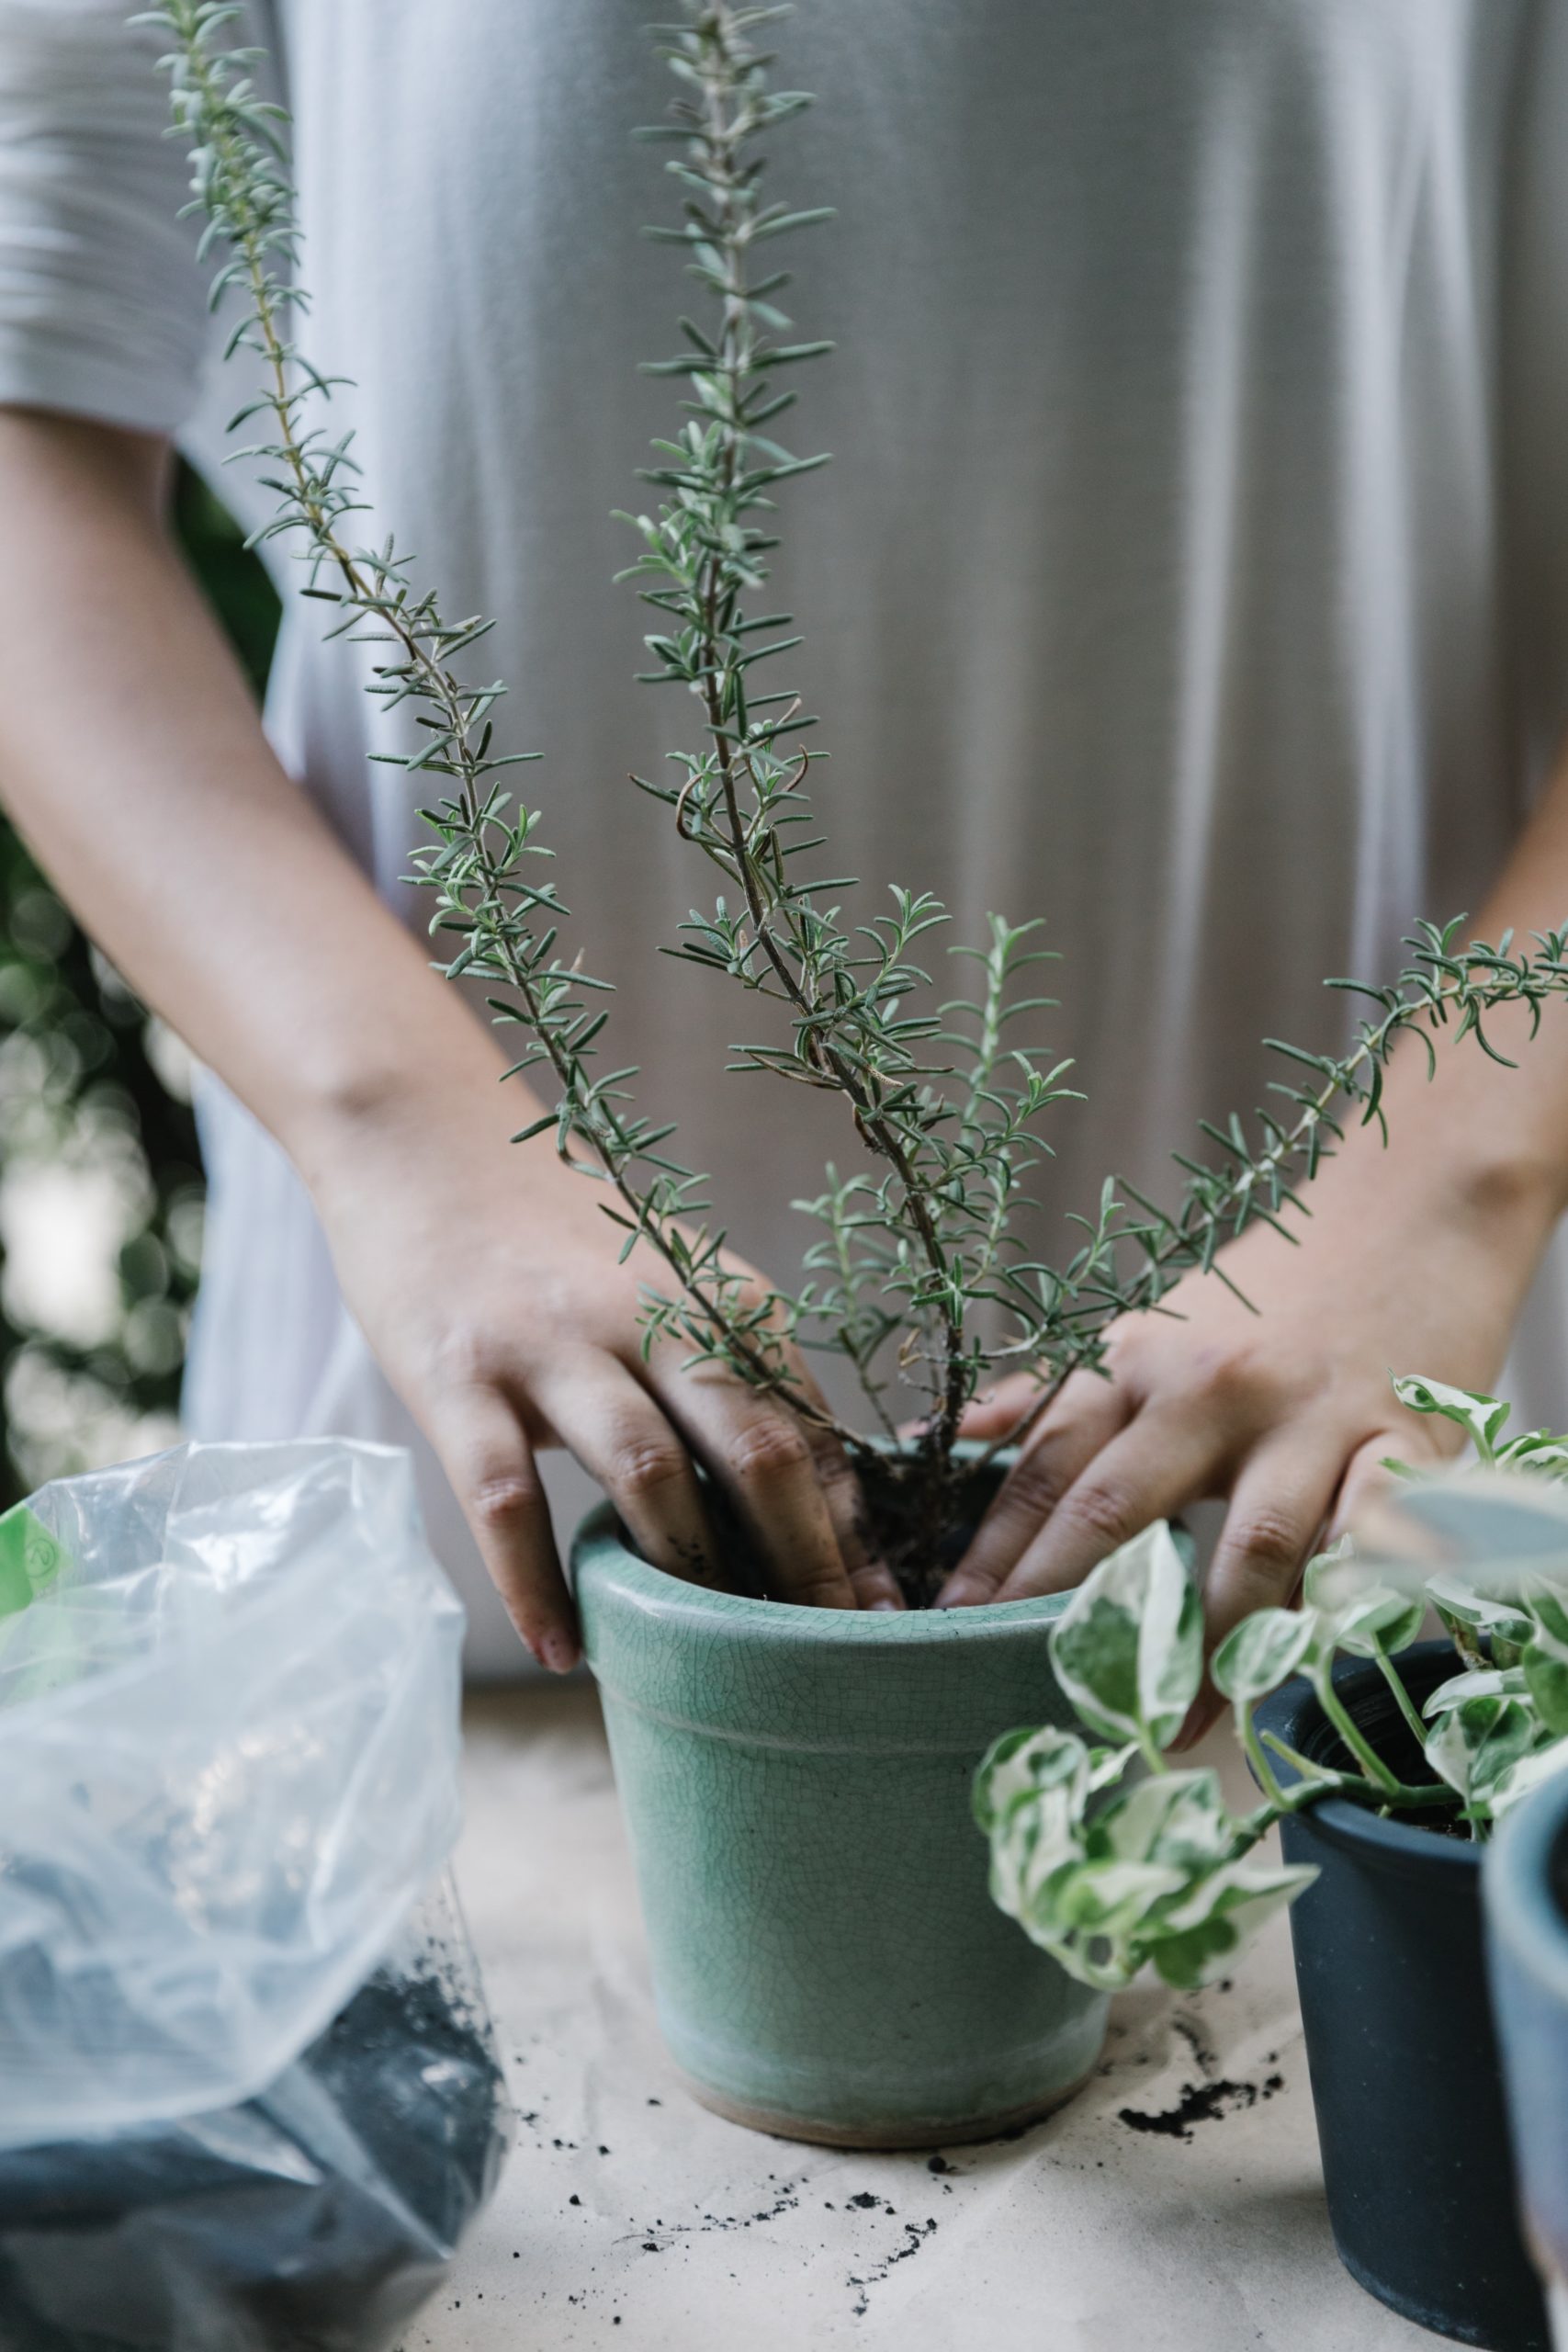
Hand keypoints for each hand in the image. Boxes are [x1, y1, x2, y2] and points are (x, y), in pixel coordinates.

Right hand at [310, 1091, 900, 1670]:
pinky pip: (506, 1499)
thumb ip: (728, 1371)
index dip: (854, 1530)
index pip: (810, 1427)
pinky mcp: (459, 1373)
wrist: (418, 1134)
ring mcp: (553, 1343)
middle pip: (757, 1451)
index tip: (884, 1612)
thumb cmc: (554, 1236)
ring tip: (707, 1666)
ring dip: (688, 1579)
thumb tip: (815, 1498)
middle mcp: (650, 1315)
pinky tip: (563, 1651)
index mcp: (718, 1298)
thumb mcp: (665, 1285)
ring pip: (648, 1475)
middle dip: (805, 1565)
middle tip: (827, 1656)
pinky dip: (536, 1587)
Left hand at [936, 1124, 1560, 1721]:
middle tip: (1033, 1695)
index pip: (1046, 1469)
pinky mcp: (1401, 1447)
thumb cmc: (1265, 1295)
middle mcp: (1214, 1390)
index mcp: (1139, 1361)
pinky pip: (1363, 1545)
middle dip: (1070, 1610)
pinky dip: (1334, 1609)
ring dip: (1204, 1651)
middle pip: (1122, 1511)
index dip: (994, 1553)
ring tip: (1168, 1726)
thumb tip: (932, 1442)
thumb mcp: (1145, 1330)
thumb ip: (1047, 1395)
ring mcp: (1310, 1421)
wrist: (1411, 1220)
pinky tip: (1301, 1667)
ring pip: (1246, 1553)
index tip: (949, 1626)